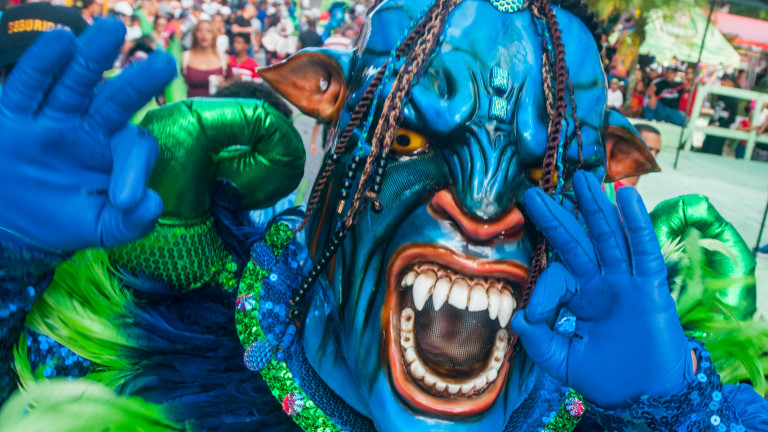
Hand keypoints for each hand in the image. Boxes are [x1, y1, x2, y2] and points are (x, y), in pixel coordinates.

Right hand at [0, 20, 175, 251]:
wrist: (11, 223)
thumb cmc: (65, 218)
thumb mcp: (102, 228)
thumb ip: (130, 223)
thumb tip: (153, 205)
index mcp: (115, 151)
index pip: (134, 147)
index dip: (135, 169)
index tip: (124, 200)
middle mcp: (88, 125)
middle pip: (117, 99)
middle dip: (139, 82)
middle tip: (163, 63)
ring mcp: (51, 116)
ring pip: (76, 81)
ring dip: (92, 56)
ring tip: (111, 29)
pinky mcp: (13, 114)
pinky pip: (29, 86)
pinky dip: (43, 64)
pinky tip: (59, 40)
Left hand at [512, 171, 690, 407]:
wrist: (646, 397)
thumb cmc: (609, 379)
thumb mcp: (563, 361)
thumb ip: (540, 342)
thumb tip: (517, 319)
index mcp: (581, 297)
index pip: (556, 277)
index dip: (541, 293)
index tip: (535, 317)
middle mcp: (602, 283)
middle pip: (577, 241)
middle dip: (558, 217)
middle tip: (534, 192)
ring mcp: (627, 282)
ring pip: (608, 237)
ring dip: (595, 207)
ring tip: (582, 177)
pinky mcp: (651, 289)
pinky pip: (644, 252)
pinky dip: (637, 225)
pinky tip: (627, 197)